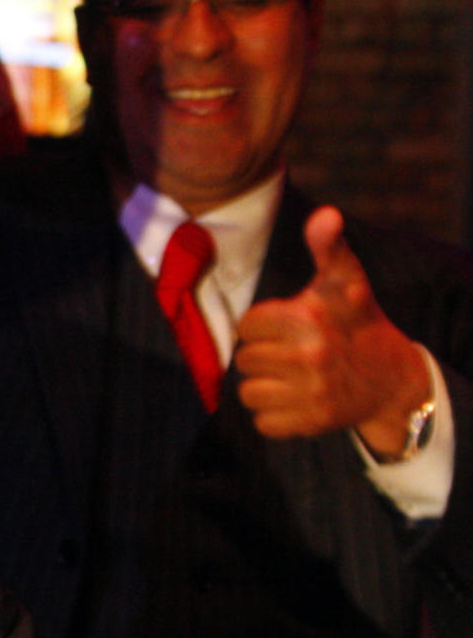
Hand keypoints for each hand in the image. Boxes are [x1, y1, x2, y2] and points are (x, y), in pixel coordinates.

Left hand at [234, 206, 429, 448]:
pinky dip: (274, 416)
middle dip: (263, 356)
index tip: (284, 328)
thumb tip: (326, 214)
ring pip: (248, 392)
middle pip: (245, 360)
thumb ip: (328, 247)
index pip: (247, 326)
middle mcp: (311, 355)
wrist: (393, 379)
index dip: (261, 327)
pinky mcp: (313, 422)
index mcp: (310, 318)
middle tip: (290, 354)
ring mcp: (313, 392)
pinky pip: (263, 423)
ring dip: (264, 387)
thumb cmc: (357, 323)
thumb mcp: (345, 281)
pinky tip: (296, 401)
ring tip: (291, 378)